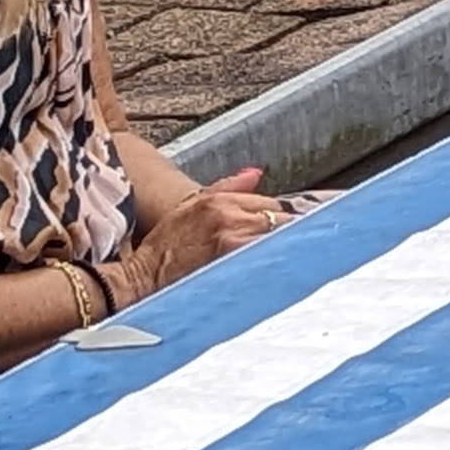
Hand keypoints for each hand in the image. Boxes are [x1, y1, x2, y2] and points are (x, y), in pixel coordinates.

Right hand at [111, 168, 286, 305]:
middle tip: (306, 241)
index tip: (295, 224)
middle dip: (293, 229)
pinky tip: (284, 269)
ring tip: (299, 256)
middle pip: (282, 218)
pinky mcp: (232, 264)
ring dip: (290, 245)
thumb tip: (256, 173)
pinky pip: (266, 259)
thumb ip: (228, 187)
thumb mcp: (191, 205)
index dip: (284, 215)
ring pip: (279, 238)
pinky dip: (277, 261)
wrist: (143, 276)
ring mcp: (232, 241)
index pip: (272, 202)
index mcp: (221, 201)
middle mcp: (229, 217)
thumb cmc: (166, 245)